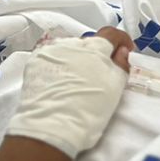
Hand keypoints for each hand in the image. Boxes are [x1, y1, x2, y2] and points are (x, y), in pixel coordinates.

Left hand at [5, 30, 130, 158]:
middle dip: (96, 54)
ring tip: (75, 81)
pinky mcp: (35, 62)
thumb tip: (121, 52)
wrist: (52, 126)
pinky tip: (59, 83)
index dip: (121, 41)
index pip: (111, 34)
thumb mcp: (114, 89)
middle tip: (98, 74)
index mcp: (95, 48)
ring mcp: (51, 51)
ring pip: (69, 49)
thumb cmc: (88, 111)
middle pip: (89, 42)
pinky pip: (51, 58)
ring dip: (75, 59)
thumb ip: (121, 65)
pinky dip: (58, 66)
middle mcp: (72, 43)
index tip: (124, 51)